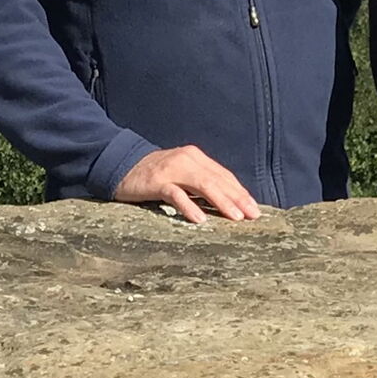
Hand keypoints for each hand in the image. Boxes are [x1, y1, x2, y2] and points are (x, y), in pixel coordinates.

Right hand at [113, 146, 260, 222]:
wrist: (121, 164)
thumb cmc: (155, 175)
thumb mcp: (181, 174)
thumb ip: (200, 184)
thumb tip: (227, 203)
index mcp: (196, 157)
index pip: (224, 175)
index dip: (240, 192)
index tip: (255, 209)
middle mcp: (187, 159)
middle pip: (218, 180)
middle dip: (238, 198)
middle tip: (253, 216)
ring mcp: (172, 170)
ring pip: (203, 185)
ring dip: (221, 201)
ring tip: (235, 217)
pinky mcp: (157, 181)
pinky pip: (176, 194)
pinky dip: (189, 206)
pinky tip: (200, 220)